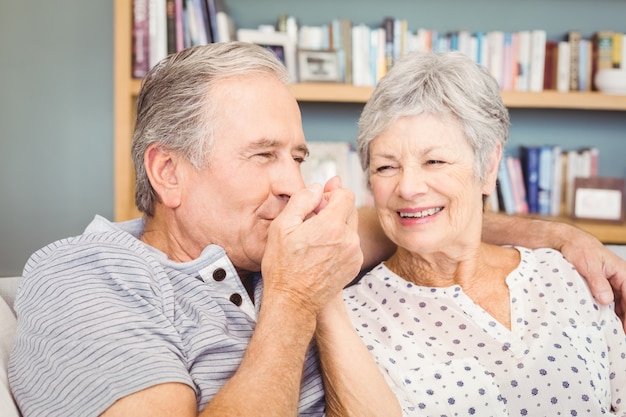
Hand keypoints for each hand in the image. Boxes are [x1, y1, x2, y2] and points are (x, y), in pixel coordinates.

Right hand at [261, 178, 362, 316]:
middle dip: (333, 209)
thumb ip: (302, 201)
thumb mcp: (282, 227)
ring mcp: (354, 254)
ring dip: (336, 226)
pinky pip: (351, 244)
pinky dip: (340, 242)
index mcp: (332, 226)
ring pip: (350, 227)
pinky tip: (321, 252)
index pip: (346, 194)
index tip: (317, 203)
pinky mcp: (354, 266)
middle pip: (350, 209)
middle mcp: (349, 239)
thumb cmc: (283, 266)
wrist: (293, 301)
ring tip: (314, 239)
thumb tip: (317, 188)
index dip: (330, 194)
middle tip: (313, 220)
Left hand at [557, 225, 625, 329]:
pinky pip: (610, 303)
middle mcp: (620, 279)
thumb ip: (598, 282)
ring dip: (619, 319)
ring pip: (620, 305)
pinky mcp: (601, 287)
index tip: (625, 329)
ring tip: (616, 336)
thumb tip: (606, 300)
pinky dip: (610, 313)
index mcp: (622, 273)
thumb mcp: (588, 265)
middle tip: (620, 338)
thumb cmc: (580, 249)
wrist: (567, 242)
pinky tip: (607, 325)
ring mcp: (611, 284)